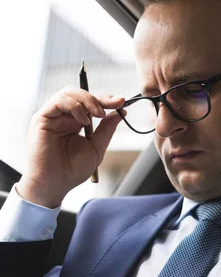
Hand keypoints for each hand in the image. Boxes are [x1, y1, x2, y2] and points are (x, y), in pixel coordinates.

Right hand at [17, 87, 124, 207]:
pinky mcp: (42, 118)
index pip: (90, 104)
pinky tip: (82, 121)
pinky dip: (75, 107)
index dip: (106, 100)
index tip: (122, 102)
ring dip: (88, 100)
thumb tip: (120, 113)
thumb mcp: (96, 148)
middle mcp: (63, 117)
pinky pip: (59, 101)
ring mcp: (52, 116)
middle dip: (99, 98)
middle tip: (113, 105)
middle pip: (80, 94)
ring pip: (69, 92)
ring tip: (97, 116)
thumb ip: (106, 129)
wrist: (54, 184)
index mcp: (75, 123)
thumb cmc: (72, 170)